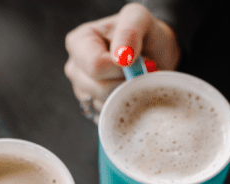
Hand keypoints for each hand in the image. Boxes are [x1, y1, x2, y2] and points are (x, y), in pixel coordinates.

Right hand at [64, 2, 180, 122]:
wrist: (154, 52)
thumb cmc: (143, 33)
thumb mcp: (140, 19)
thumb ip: (130, 30)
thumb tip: (121, 56)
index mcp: (79, 43)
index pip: (95, 67)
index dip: (120, 69)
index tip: (137, 61)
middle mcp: (75, 68)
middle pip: (98, 89)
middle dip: (126, 84)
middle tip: (140, 72)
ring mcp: (83, 91)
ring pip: (104, 105)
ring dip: (127, 96)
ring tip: (136, 80)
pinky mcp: (93, 108)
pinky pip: (109, 117)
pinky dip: (125, 108)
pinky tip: (131, 92)